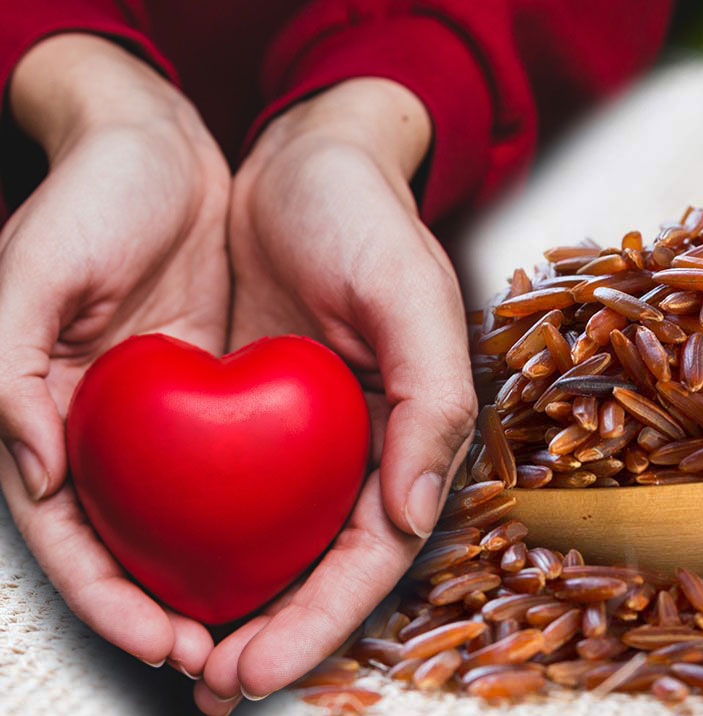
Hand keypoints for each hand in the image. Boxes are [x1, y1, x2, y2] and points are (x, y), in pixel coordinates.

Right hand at [0, 35, 229, 678]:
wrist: (161, 144)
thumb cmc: (88, 196)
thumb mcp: (26, 270)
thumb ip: (4, 371)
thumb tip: (33, 477)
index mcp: (48, 420)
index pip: (73, 540)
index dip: (110, 603)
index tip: (166, 645)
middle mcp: (109, 434)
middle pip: (137, 552)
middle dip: (175, 618)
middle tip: (230, 668)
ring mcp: (167, 418)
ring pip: (193, 525)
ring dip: (224, 585)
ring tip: (269, 637)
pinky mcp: (219, 394)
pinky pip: (242, 471)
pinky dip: (261, 517)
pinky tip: (297, 550)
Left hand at [196, 78, 474, 711]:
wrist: (303, 162)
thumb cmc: (369, 222)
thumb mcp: (413, 300)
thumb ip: (433, 407)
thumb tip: (413, 517)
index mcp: (404, 438)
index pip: (371, 554)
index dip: (321, 620)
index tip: (261, 665)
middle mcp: (355, 451)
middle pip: (317, 568)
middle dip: (272, 635)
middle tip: (214, 681)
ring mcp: (298, 438)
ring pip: (267, 546)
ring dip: (229, 607)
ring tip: (181, 654)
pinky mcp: (245, 414)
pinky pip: (218, 493)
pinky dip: (193, 540)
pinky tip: (161, 572)